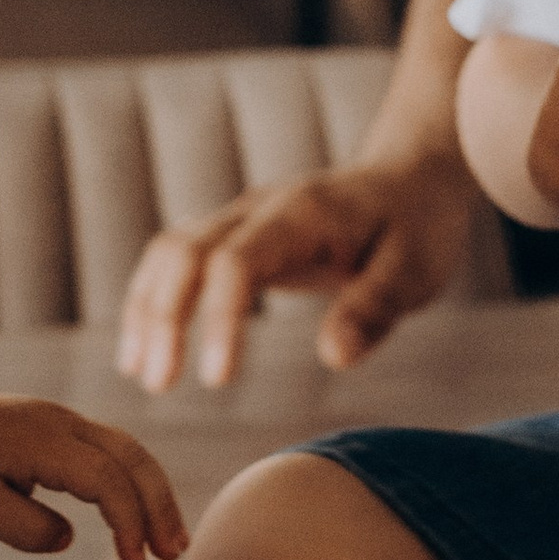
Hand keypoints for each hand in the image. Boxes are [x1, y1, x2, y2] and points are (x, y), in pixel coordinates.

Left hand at [0, 386, 187, 559]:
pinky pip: (114, 453)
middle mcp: (64, 424)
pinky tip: (141, 519)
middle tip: (174, 555)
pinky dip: (136, 485)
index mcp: (42, 440)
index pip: (105, 478)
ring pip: (130, 451)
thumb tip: (67, 538)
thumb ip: (22, 527)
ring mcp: (67, 423)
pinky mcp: (64, 431)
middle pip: (133, 457)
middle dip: (160, 505)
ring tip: (171, 544)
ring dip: (155, 495)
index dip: (128, 520)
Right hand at [115, 146, 475, 393]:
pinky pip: (179, 258)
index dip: (219, 319)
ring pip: (171, 250)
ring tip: (141, 373)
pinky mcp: (237, 234)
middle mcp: (259, 207)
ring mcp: (242, 217)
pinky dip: (155, 299)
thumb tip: (334, 357)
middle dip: (163, 315)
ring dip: (148, 308)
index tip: (217, 380)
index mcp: (302, 214)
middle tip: (158, 384)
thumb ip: (375, 308)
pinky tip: (147, 348)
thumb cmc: (417, 224)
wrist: (412, 175)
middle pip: (186, 251)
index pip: (238, 261)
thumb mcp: (416, 269)